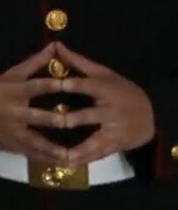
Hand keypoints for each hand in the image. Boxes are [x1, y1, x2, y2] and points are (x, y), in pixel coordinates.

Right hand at [0, 43, 67, 164]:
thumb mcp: (11, 75)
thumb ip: (35, 63)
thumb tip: (54, 46)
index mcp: (15, 92)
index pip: (36, 87)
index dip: (53, 85)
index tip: (71, 84)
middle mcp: (15, 113)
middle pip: (38, 117)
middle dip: (55, 120)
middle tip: (73, 122)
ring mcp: (14, 132)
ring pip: (37, 141)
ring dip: (54, 149)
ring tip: (73, 155)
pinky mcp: (14, 146)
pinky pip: (33, 154)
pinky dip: (48, 159)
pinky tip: (64, 164)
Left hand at [55, 43, 154, 164]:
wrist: (154, 114)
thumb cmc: (121, 90)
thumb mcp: (103, 74)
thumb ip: (77, 62)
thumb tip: (56, 44)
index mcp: (107, 90)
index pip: (89, 86)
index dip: (74, 85)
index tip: (57, 84)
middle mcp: (111, 111)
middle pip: (90, 115)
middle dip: (73, 119)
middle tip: (55, 121)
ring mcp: (115, 130)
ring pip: (94, 140)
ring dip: (78, 148)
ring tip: (60, 155)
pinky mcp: (116, 145)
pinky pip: (98, 154)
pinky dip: (84, 160)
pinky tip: (68, 165)